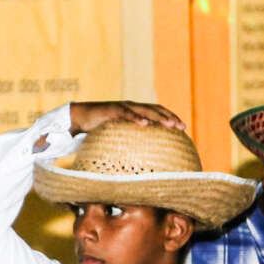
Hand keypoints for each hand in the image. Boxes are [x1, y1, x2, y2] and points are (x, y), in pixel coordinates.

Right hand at [68, 100, 186, 133]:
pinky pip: (126, 114)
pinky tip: (145, 124)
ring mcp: (122, 107)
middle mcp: (132, 107)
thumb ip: (130, 140)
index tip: (183, 128)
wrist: (79, 118)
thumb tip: (141, 157)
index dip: (171, 117)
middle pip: (156, 110)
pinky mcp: (112, 110)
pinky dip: (136, 118)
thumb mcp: (118, 135)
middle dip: (170, 117)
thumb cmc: (99, 128)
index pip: (158, 112)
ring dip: (159, 117)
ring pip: (145, 110)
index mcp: (135, 111)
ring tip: (170, 125)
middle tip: (181, 127)